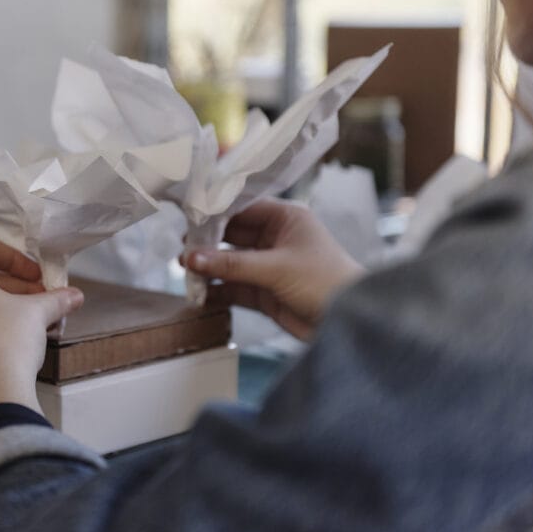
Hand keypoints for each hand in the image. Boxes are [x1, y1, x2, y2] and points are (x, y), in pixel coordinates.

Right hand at [182, 199, 362, 340]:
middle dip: (207, 243)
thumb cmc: (326, 283)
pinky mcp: (266, 293)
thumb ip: (232, 265)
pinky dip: (218, 291)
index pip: (243, 209)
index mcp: (286, 219)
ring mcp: (270, 266)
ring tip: (184, 270)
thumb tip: (191, 258)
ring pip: (231, 264)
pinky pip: (235, 288)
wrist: (351, 323)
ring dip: (210, 268)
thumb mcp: (276, 269)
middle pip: (233, 236)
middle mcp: (276, 239)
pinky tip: (200, 293)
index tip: (189, 217)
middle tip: (181, 248)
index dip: (216, 213)